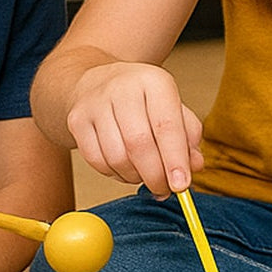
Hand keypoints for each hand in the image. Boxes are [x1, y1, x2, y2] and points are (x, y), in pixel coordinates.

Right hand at [66, 62, 203, 196]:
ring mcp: (95, 104)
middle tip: (166, 190)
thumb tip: (194, 166)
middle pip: (139, 144)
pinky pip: (97, 161)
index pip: (166, 126)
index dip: (175, 160)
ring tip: (146, 176)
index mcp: (154, 81)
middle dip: (155, 176)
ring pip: (116, 157)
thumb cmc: (144, 99)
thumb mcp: (173, 107)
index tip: (182, 185)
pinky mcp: (77, 120)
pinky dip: (115, 174)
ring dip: (135, 177)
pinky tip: (126, 169)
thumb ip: (189, 136)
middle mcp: (123, 88)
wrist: (98, 82)